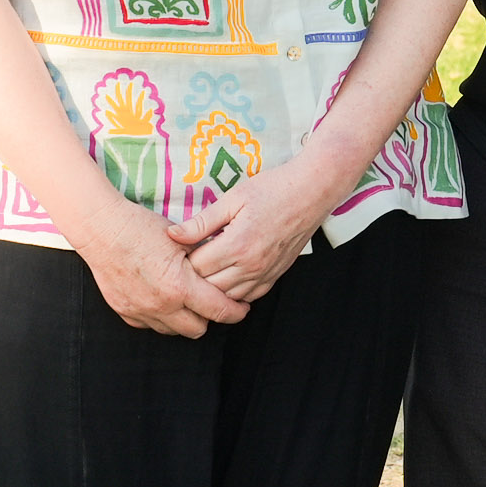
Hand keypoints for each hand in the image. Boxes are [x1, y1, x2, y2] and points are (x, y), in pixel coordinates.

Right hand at [73, 202, 252, 337]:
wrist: (102, 229)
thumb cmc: (141, 228)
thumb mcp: (182, 240)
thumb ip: (203, 260)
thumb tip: (224, 268)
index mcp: (180, 286)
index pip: (218, 311)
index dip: (235, 312)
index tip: (242, 309)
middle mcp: (161, 305)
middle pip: (198, 329)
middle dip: (209, 317)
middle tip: (213, 302)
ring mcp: (140, 311)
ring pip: (173, 331)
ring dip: (184, 319)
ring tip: (187, 300)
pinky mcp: (124, 311)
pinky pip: (150, 324)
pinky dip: (160, 316)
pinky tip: (162, 298)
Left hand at [167, 158, 346, 304]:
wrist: (312, 191)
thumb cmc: (272, 189)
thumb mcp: (233, 198)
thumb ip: (202, 221)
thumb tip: (172, 235)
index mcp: (237, 244)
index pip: (197, 268)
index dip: (182, 261)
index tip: (177, 251)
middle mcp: (251, 265)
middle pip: (209, 288)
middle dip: (193, 278)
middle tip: (185, 263)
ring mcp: (265, 273)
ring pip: (228, 297)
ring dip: (213, 288)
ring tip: (204, 271)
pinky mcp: (275, 275)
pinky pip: (249, 296)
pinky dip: (233, 293)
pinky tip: (226, 278)